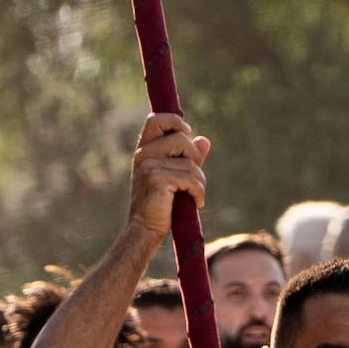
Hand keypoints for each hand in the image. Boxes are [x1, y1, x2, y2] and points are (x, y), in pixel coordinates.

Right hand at [126, 112, 210, 245]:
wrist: (145, 228)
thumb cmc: (159, 203)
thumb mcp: (174, 176)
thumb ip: (188, 157)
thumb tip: (205, 140)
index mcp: (144, 150)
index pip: (156, 119)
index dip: (175, 121)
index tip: (187, 133)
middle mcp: (144, 154)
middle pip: (181, 138)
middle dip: (195, 157)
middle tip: (195, 178)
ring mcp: (149, 166)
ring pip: (190, 162)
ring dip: (200, 181)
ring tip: (196, 195)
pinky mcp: (157, 179)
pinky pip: (190, 179)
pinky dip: (199, 192)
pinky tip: (197, 202)